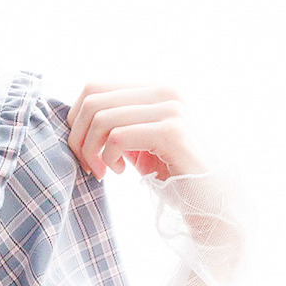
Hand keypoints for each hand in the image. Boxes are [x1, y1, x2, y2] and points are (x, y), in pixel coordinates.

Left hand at [65, 81, 211, 182]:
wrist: (210, 198)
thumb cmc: (172, 174)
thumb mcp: (138, 144)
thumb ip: (116, 125)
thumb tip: (76, 117)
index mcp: (154, 90)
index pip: (94, 87)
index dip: (76, 120)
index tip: (85, 150)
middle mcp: (164, 90)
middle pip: (92, 100)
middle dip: (78, 138)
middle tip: (88, 165)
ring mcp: (171, 108)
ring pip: (101, 118)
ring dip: (91, 151)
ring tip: (103, 170)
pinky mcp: (172, 131)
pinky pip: (118, 137)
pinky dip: (108, 157)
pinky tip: (119, 172)